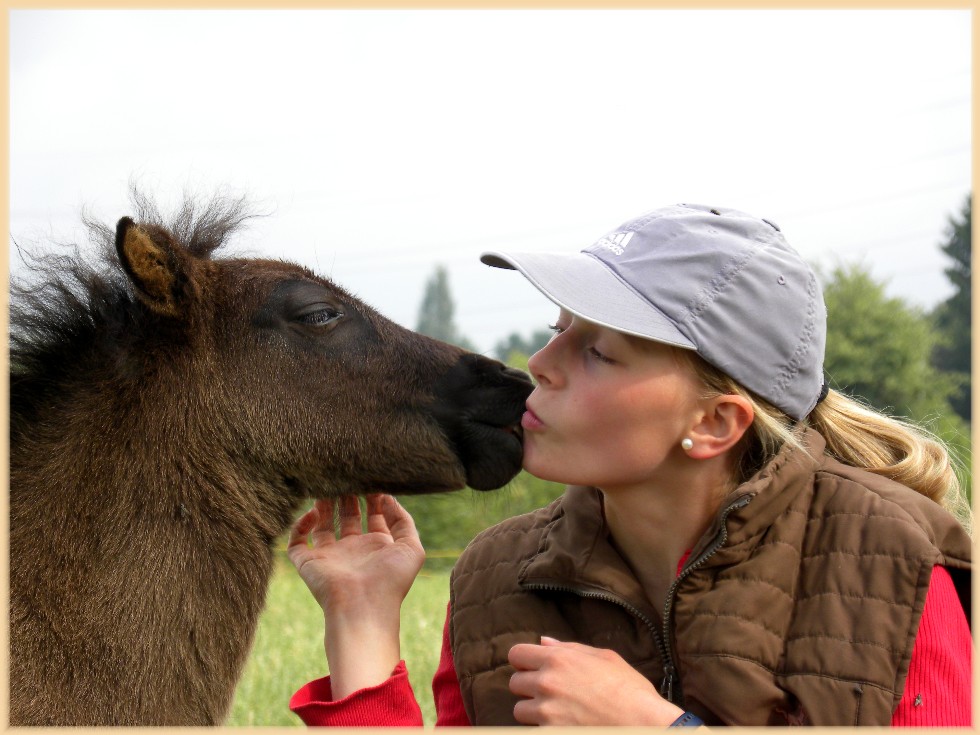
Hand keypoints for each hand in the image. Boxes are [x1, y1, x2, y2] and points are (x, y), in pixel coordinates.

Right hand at [287, 494, 424, 697]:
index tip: (371, 479)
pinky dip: (300, 524)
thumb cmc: (390, 581)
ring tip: (328, 485)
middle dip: (348, 496)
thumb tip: (387, 498)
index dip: (373, 497)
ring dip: (324, 504)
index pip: (374, 516)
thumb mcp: (411, 547)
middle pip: (348, 516)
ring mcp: (330, 556)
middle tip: (347, 476)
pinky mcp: (308, 563)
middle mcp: (353, 550)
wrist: (363, 608)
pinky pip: (297, 540)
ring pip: (322, 524)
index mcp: (377, 547)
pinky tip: (313, 513)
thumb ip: (404, 521)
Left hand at [508, 637, 684, 724]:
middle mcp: (547, 684)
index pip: (516, 654)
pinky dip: (544, 727)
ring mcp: (547, 712)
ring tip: (557, 712)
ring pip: (520, 711)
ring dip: (534, 711)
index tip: (533, 668)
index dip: (524, 661)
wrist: (644, 725)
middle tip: (550, 692)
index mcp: (558, 660)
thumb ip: (569, 648)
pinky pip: (534, 729)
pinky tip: (564, 724)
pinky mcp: (550, 732)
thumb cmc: (629, 689)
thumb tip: (543, 641)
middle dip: (528, 687)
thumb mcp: (604, 657)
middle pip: (514, 683)